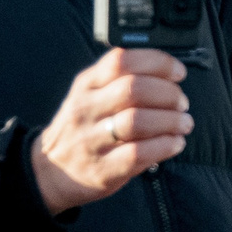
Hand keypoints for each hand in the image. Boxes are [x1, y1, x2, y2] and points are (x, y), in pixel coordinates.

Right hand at [31, 49, 191, 214]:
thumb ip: (121, 79)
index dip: (157, 63)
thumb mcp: (90, 94)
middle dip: (168, 94)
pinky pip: (138, 154)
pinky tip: (174, 143)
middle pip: (134, 90)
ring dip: (170, 121)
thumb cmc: (83, 128)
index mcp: (87, 84)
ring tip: (183, 123)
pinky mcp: (102, 169)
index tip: (177, 72)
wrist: (49, 171)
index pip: (122, 61)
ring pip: (138, 121)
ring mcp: (91, 140)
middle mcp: (86, 108)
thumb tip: (168, 73)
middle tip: (181, 103)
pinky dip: (164, 146)